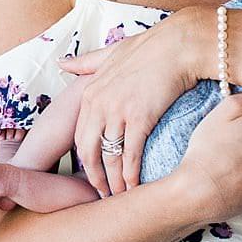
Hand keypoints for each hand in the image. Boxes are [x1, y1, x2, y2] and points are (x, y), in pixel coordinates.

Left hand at [57, 11, 203, 197]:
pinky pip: (130, 154)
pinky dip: (131, 174)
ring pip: (109, 156)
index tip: (93, 174)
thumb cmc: (150, 47)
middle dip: (95, 177)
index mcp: (90, 92)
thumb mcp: (111, 52)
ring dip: (113, 181)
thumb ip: (86, 62)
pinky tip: (134, 186)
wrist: (179, 45)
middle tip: (103, 193)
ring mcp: (118, 111)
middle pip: (88, 151)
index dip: (85, 159)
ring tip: (119, 196)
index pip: (79, 135)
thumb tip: (62, 62)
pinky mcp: (140, 118)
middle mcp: (99, 103)